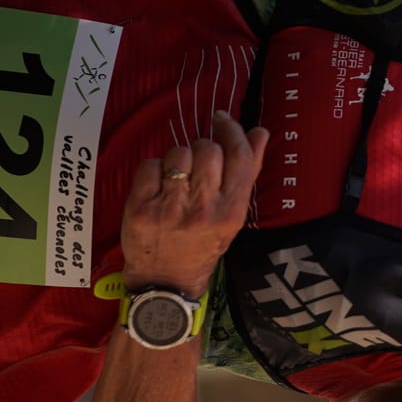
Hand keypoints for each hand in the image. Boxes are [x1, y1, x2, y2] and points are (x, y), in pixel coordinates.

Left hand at [119, 111, 268, 297]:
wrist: (166, 281)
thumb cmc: (203, 245)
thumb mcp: (232, 216)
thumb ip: (247, 173)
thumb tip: (260, 132)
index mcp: (231, 211)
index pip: (238, 156)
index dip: (231, 130)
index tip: (221, 120)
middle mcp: (204, 209)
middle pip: (207, 149)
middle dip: (201, 149)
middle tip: (196, 165)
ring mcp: (171, 208)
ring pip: (177, 153)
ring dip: (177, 159)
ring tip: (176, 179)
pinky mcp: (141, 207)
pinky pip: (150, 164)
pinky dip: (153, 169)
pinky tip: (156, 186)